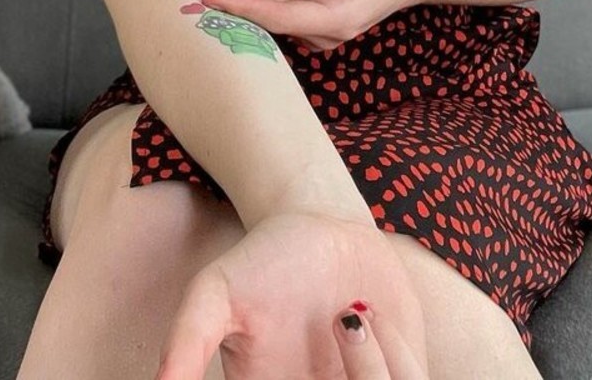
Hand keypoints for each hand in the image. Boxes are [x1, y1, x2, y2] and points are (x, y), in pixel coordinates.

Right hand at [154, 211, 429, 379]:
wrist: (322, 227)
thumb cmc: (262, 261)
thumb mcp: (215, 292)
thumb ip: (187, 341)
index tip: (300, 374)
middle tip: (339, 324)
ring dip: (370, 369)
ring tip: (348, 314)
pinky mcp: (404, 377)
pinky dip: (398, 355)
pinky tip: (371, 315)